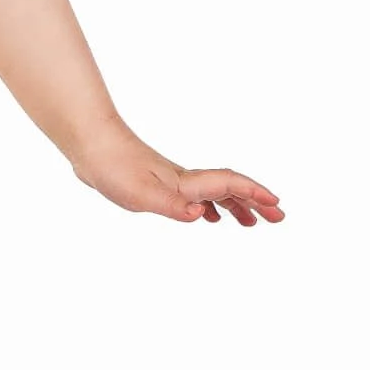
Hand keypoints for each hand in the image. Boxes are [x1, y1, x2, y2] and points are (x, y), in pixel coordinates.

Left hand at [69, 123, 283, 225]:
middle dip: (255, 203)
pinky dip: (210, 206)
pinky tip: (207, 216)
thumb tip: (203, 215)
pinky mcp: (160, 183)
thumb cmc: (113, 167)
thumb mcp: (140, 193)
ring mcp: (174, 180)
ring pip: (214, 193)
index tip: (277, 206)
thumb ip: (173, 205)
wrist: (90, 145)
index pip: (229, 186)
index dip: (254, 195)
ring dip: (236, 207)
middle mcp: (185, 180)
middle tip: (278, 219)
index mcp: (186, 182)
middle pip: (230, 189)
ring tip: (250, 224)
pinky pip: (197, 195)